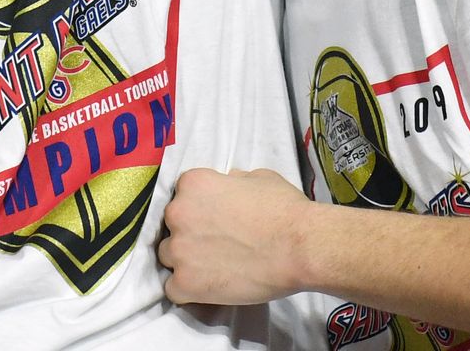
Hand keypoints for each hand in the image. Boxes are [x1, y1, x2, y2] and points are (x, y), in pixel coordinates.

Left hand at [157, 167, 314, 305]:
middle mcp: (177, 213)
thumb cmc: (285, 210)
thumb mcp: (258, 178)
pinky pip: (173, 289)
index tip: (215, 219)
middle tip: (217, 245)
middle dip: (190, 234)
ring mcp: (179, 249)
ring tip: (216, 268)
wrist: (301, 248)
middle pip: (172, 226)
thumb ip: (233, 180)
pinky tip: (210, 287)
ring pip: (168, 256)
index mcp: (192, 184)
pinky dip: (188, 290)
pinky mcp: (185, 283)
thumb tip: (229, 183)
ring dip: (186, 262)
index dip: (199, 209)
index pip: (182, 196)